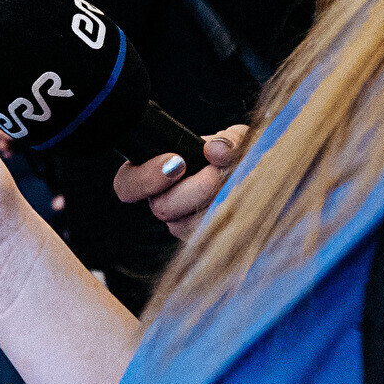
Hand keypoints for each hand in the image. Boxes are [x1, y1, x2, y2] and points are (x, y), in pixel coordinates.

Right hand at [112, 123, 248, 241]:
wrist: (257, 181)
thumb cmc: (237, 158)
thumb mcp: (235, 141)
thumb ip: (227, 141)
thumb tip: (216, 150)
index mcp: (155, 174)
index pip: (126, 185)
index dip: (146, 178)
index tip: (178, 162)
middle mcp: (163, 202)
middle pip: (161, 208)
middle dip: (193, 189)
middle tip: (216, 172)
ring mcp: (182, 225)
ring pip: (186, 225)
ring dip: (213, 202)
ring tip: (233, 184)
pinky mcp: (203, 242)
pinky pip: (209, 236)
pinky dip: (227, 216)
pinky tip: (239, 201)